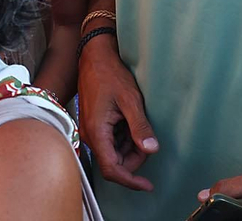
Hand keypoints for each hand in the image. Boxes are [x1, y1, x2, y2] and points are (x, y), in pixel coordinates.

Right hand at [77, 35, 158, 190]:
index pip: (111, 169)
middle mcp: (90, 135)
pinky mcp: (94, 125)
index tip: (147, 185)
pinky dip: (124, 139)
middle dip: (134, 159)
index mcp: (96, 131)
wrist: (95, 56)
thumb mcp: (130, 100)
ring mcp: (90, 130)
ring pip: (113, 153)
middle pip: (114, 163)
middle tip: (148, 141)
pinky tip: (130, 122)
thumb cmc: (110, 74)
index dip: (130, 180)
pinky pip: (110, 142)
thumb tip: (151, 149)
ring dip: (129, 148)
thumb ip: (140, 127)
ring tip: (139, 126)